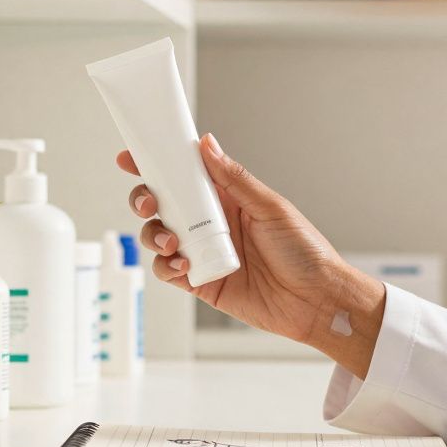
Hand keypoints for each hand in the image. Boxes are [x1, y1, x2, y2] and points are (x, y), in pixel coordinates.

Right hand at [118, 134, 383, 366]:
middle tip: (149, 203)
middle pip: (163, 204)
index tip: (131, 156)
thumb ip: (235, 179)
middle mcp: (211, 223)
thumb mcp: (271, 207)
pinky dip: (166, 266)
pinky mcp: (202, 282)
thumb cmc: (305, 252)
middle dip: (145, 200)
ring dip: (154, 235)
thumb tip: (207, 144)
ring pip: (159, 237)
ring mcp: (203, 252)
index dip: (157, 164)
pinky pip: (169, 272)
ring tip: (171, 242)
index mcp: (228, 198)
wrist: (315, 301)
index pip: (185, 175)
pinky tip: (183, 265)